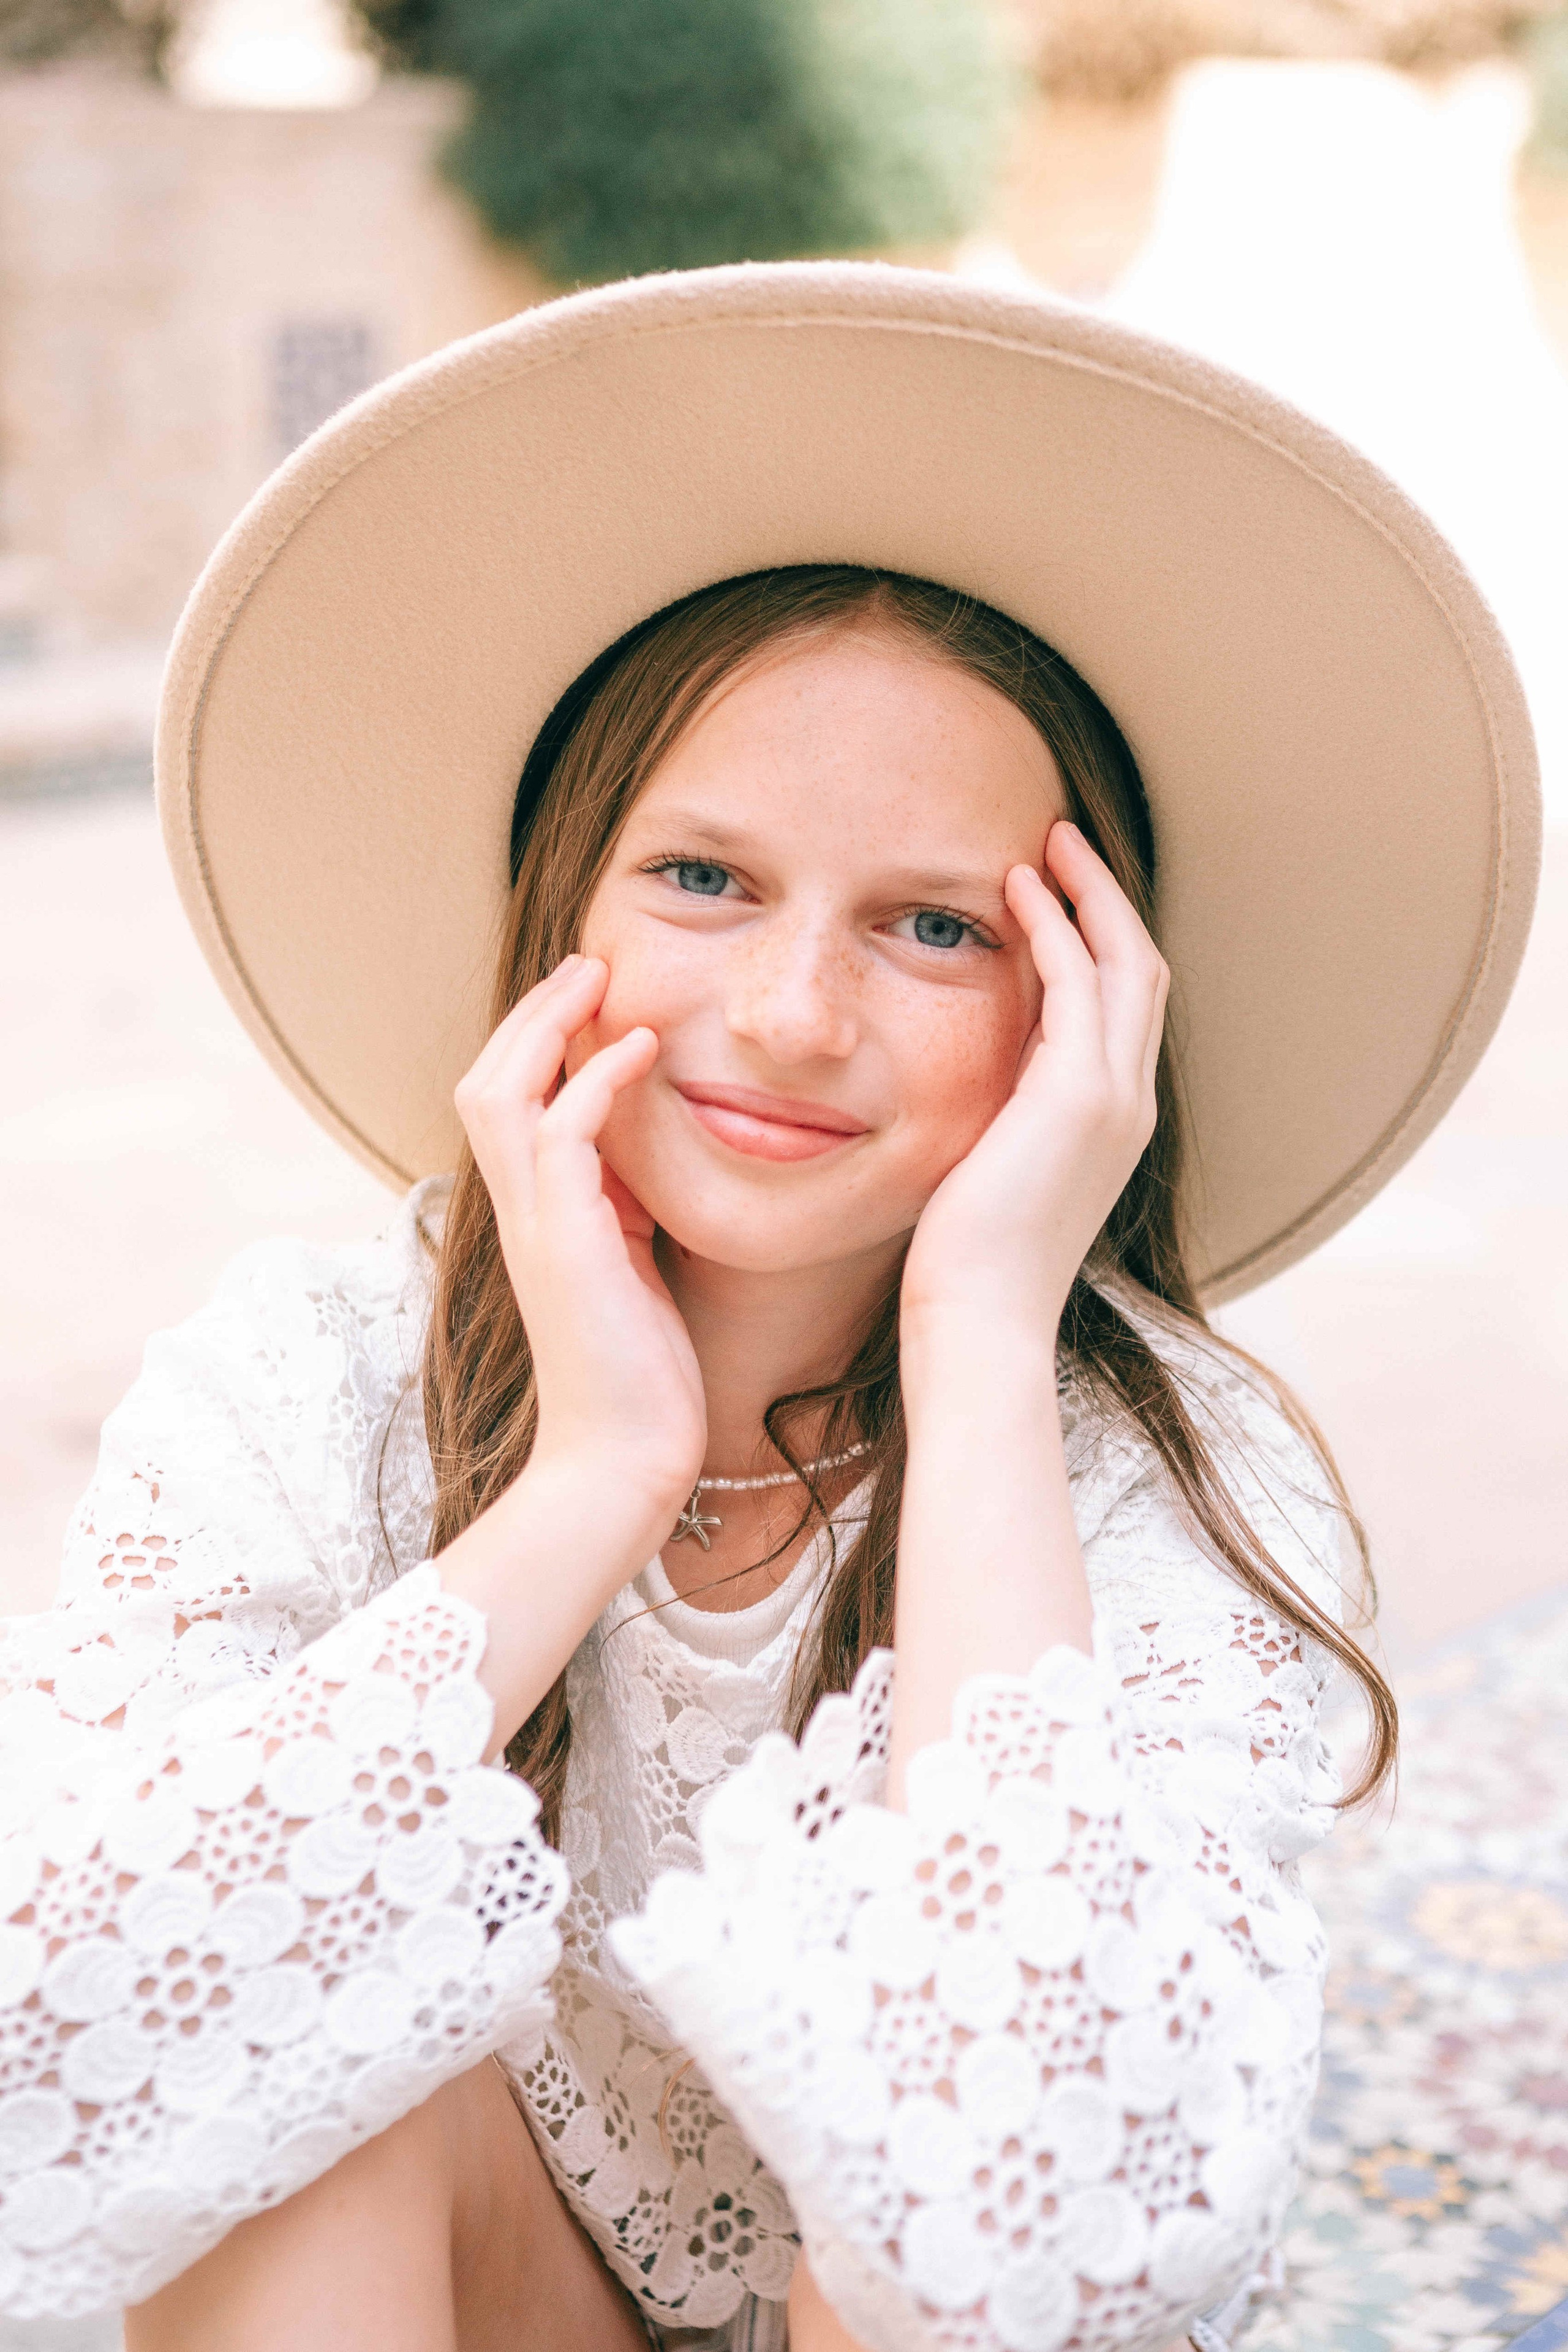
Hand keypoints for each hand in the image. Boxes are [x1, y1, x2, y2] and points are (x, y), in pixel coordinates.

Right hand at [454, 956, 704, 1525]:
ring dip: (548, 1027)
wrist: (624, 1464)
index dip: (536, 1044)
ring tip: (599, 980)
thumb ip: (628, 1214)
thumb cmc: (640, 1381)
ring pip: (502, 1094)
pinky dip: (597, 1082)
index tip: (589, 999)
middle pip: (486, 1081)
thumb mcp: (636, 1272)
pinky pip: (562, 1136)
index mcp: (534, 1220)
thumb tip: (652, 1167)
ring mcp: (534, 1229)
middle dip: (531, 1015)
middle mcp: (519, 1216)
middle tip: (586, 965)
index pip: (508, 1106)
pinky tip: (641, 1050)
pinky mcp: (567, 1246)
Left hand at [900, 821, 1167, 1348]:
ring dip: (1087, 895)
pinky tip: (1016, 891)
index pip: (1124, 1008)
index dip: (1100, 942)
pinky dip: (1054, 926)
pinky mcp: (1077, 1094)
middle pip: (1141, 970)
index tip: (1059, 893)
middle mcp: (1129, 1103)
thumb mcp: (995, 1171)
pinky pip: (1077, 982)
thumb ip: (1005, 1118)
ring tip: (1047, 845)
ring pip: (1123, 963)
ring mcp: (1113, 1097)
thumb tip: (976, 1084)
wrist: (983, 1317)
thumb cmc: (970, 1263)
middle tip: (1064, 843)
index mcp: (1113, 1123)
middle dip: (1107, 900)